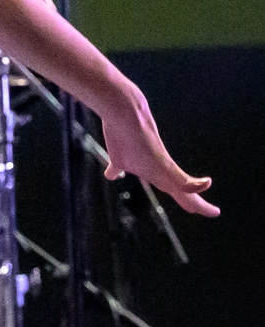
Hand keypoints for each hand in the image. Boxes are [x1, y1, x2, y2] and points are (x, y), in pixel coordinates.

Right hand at [100, 86, 218, 215]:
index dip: (184, 198)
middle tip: (214, 212)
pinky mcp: (162, 162)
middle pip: (183, 192)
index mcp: (155, 171)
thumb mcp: (118, 158)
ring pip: (185, 189)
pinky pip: (180, 178)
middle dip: (196, 204)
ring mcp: (162, 166)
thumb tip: (111, 175)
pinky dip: (193, 184)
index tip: (193, 208)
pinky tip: (206, 183)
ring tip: (214, 212)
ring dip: (198, 201)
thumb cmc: (120, 132)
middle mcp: (161, 171)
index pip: (174, 188)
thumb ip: (116, 168)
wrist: (122, 113)